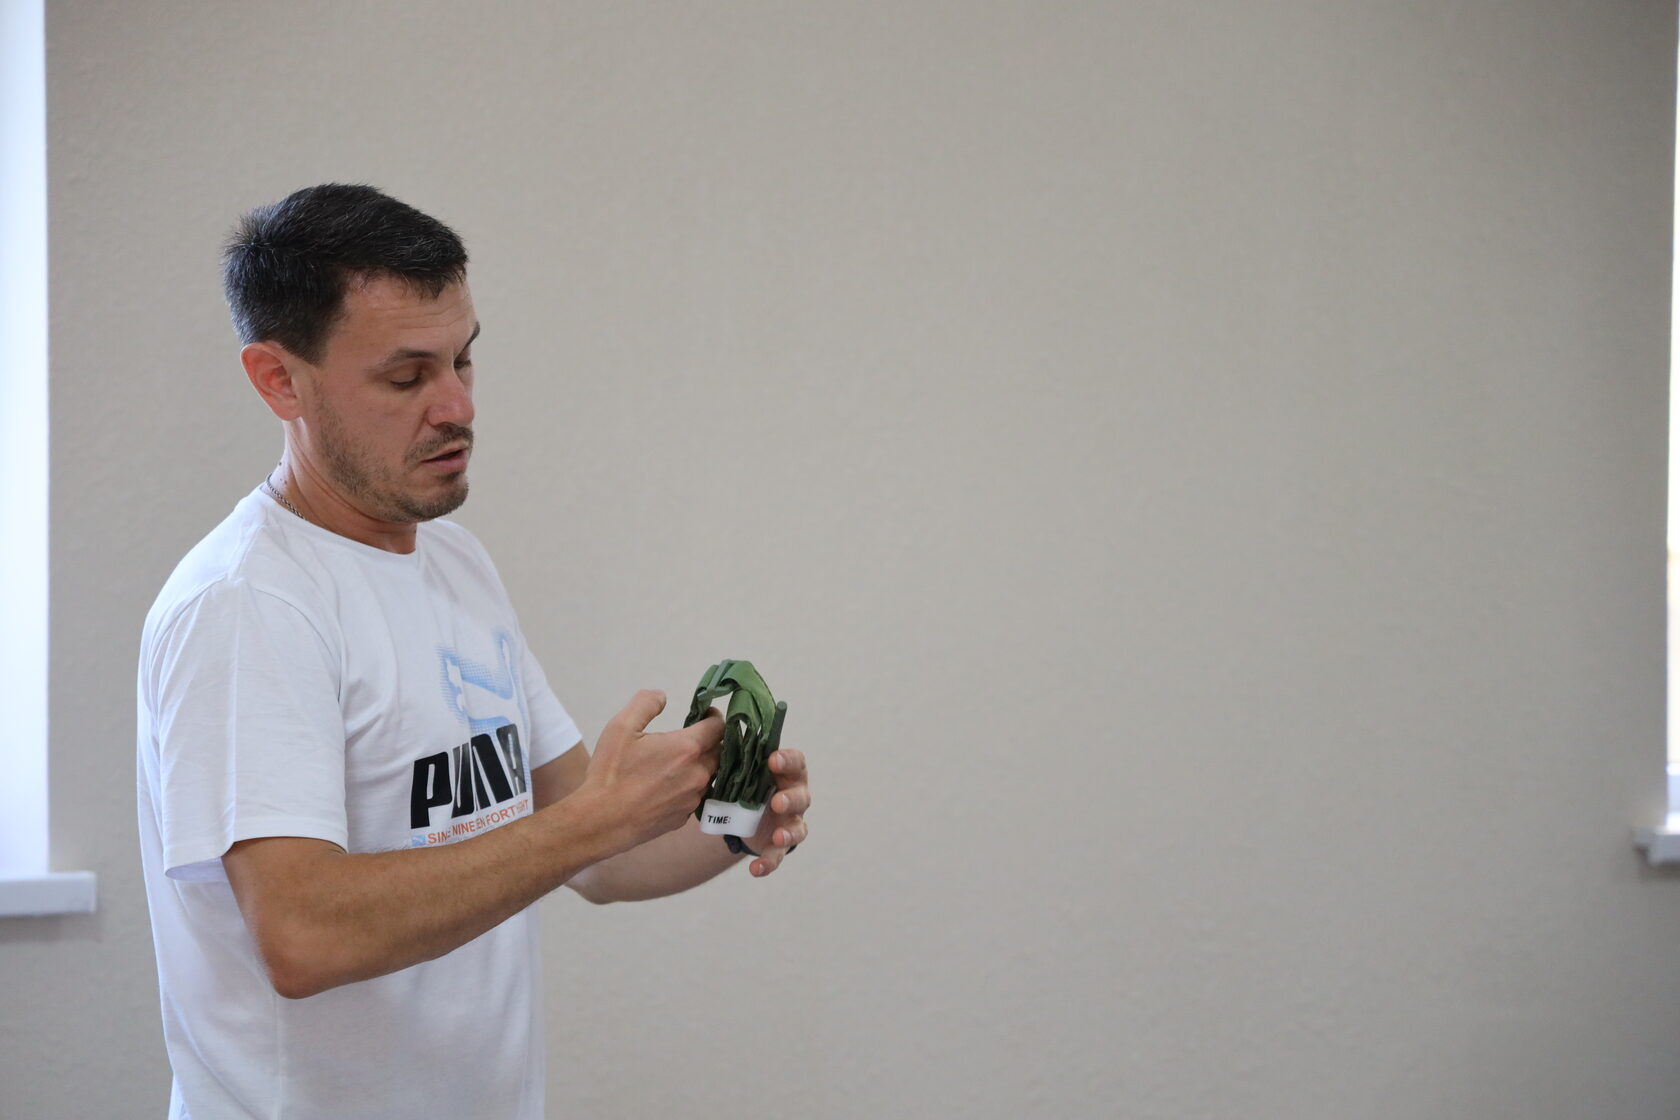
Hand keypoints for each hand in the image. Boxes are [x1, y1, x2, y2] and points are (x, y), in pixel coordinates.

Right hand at [580, 690, 722, 852]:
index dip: (714, 717)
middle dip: (709, 741)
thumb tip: (663, 695)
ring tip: (676, 763)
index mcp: (687, 749)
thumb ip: (645, 704)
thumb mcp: (621, 727)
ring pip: (708, 776)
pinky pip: (694, 797)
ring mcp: (692, 799)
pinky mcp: (683, 818)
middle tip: (689, 737)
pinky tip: (667, 787)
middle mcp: (698, 774)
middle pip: (719, 752)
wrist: (601, 821)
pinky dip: (687, 787)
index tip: (705, 714)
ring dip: (699, 765)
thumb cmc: (611, 772)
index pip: (719, 727)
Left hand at [745, 748, 809, 877]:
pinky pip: (778, 855)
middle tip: (777, 801)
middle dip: (790, 799)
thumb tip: (712, 724)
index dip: (788, 761)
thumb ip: (735, 753)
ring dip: (789, 832)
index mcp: (787, 772)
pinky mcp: (780, 844)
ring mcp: (790, 821)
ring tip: (778, 836)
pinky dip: (769, 863)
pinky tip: (756, 870)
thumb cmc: (748, 781)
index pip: (796, 762)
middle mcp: (794, 795)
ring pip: (797, 827)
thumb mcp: (743, 767)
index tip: (773, 760)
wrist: (745, 810)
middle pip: (801, 796)